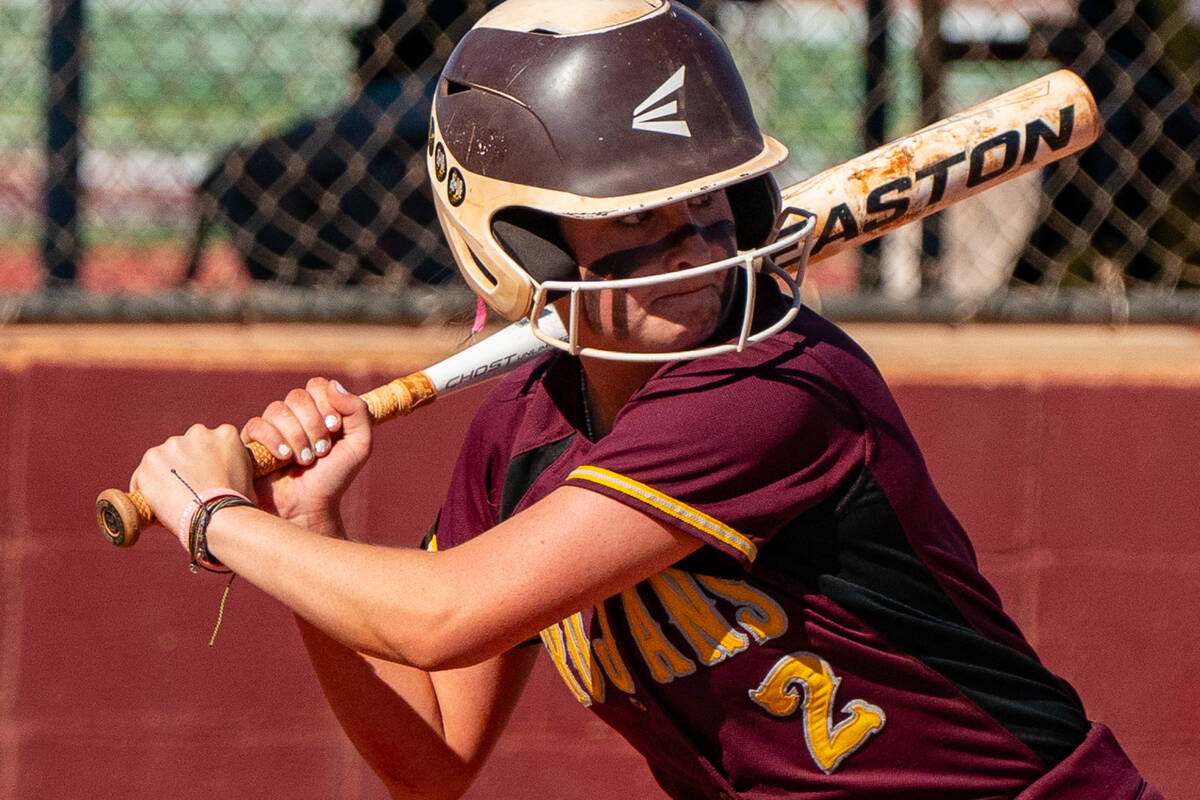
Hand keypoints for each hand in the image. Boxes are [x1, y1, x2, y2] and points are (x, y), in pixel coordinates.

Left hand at [129, 423, 254, 542]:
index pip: (212, 443)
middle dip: (186, 465)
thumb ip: (235, 469)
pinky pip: (143, 475)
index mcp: (226, 434)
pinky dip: (147, 488)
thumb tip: (230, 480)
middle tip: (190, 489)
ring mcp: (173, 444)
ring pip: (165, 460)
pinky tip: (155, 504)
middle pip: (186, 448)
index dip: (208, 462)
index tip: (206, 478)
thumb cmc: (237, 505)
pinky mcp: (151, 459)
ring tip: (173, 500)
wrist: (215, 517)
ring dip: (166, 475)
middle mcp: (199, 432)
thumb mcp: (248, 478)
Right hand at [240, 377, 371, 527]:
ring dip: (296, 436)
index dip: (325, 402)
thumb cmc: (333, 478)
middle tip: (321, 451)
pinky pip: (257, 425)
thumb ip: (357, 412)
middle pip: (297, 396)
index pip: (318, 385)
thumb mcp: (359, 446)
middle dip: (313, 425)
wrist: (309, 508)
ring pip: (278, 410)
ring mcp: (271, 427)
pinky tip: (284, 458)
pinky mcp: (251, 441)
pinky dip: (273, 440)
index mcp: (319, 411)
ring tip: (305, 461)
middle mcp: (294, 415)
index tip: (334, 427)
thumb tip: (333, 385)